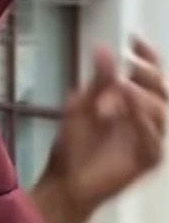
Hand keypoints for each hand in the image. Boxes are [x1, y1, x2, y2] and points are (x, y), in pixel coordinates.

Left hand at [31, 37, 167, 222]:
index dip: (148, 55)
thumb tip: (103, 48)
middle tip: (131, 65)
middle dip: (148, 73)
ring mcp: (148, 139)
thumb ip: (97, 81)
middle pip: (162, 88)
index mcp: (132, 102)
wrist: (64, 182)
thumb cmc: (71, 146)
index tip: (134, 40)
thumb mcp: (80, 107)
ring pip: (160, 111)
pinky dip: (143, 123)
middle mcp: (144, 118)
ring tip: (118, 90)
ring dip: (140, 97)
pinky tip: (131, 112)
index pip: (149, 74)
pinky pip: (155, 140)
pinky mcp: (148, 161)